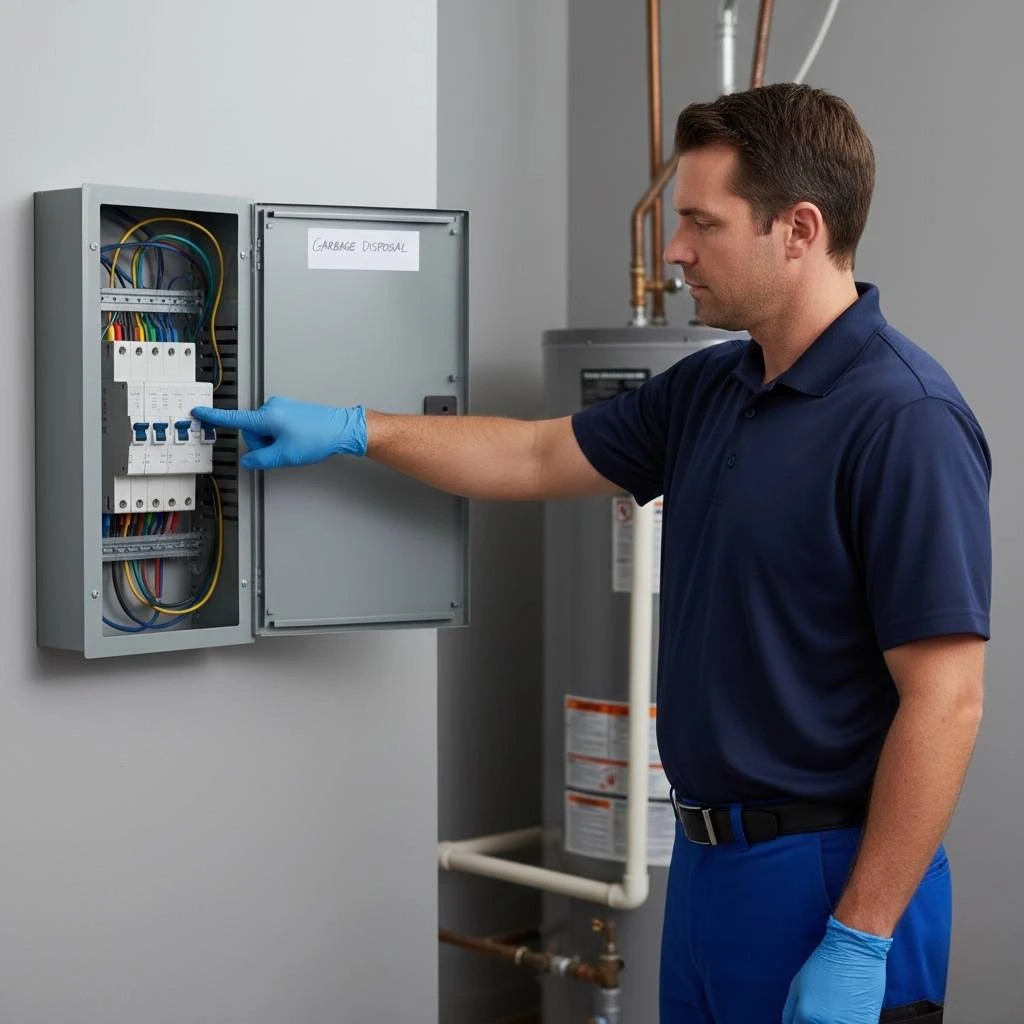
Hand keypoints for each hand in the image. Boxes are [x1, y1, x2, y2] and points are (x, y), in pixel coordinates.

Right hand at [192, 397, 367, 469]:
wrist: (342, 429)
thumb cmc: (318, 438)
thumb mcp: (284, 456)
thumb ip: (260, 460)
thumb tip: (248, 461)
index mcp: (266, 416)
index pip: (233, 418)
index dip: (213, 417)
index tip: (197, 411)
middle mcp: (272, 407)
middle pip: (252, 431)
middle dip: (262, 444)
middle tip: (283, 449)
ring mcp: (281, 408)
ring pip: (265, 430)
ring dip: (273, 441)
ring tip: (294, 444)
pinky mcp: (289, 411)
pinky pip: (276, 427)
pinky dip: (281, 437)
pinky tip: (297, 440)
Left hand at [782, 916, 891, 1023]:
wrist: (855, 951)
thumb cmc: (824, 964)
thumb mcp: (797, 985)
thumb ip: (790, 1012)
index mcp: (806, 1014)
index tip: (806, 1018)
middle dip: (816, 1022)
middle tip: (823, 1009)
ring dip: (833, 1021)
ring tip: (837, 1007)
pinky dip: (848, 1021)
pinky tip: (848, 1010)